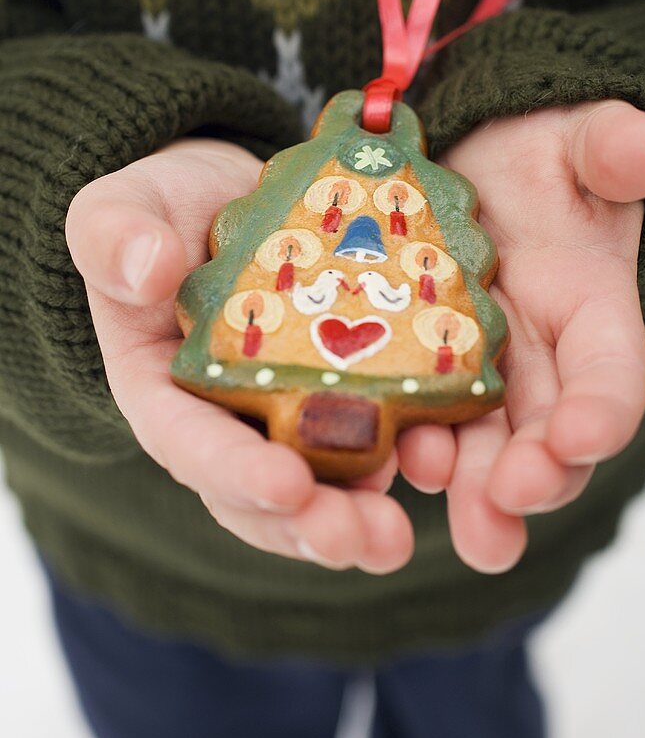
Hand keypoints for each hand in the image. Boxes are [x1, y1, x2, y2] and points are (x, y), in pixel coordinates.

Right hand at [66, 139, 414, 572]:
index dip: (234, 472)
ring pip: (320, 483)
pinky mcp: (345, 392)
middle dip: (308, 525)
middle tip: (358, 541)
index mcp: (163, 391)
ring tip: (396, 539)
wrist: (230, 196)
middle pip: (261, 492)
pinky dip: (401, 456)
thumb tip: (146, 272)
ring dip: (358, 516)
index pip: (189, 443)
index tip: (285, 486)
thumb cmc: (165, 207)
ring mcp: (289, 413)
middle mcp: (228, 420)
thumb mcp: (124, 210)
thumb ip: (114, 238)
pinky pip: (372, 435)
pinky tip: (437, 465)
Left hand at [395, 101, 644, 571]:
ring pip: (482, 446)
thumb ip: (611, 150)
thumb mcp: (576, 141)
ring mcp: (480, 373)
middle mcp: (540, 360)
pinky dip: (401, 446)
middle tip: (500, 519)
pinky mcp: (422, 373)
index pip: (609, 374)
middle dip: (528, 480)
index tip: (579, 440)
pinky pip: (414, 418)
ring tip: (451, 516)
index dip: (600, 411)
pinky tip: (377, 465)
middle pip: (544, 436)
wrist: (477, 170)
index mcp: (590, 311)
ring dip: (467, 487)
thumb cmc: (535, 156)